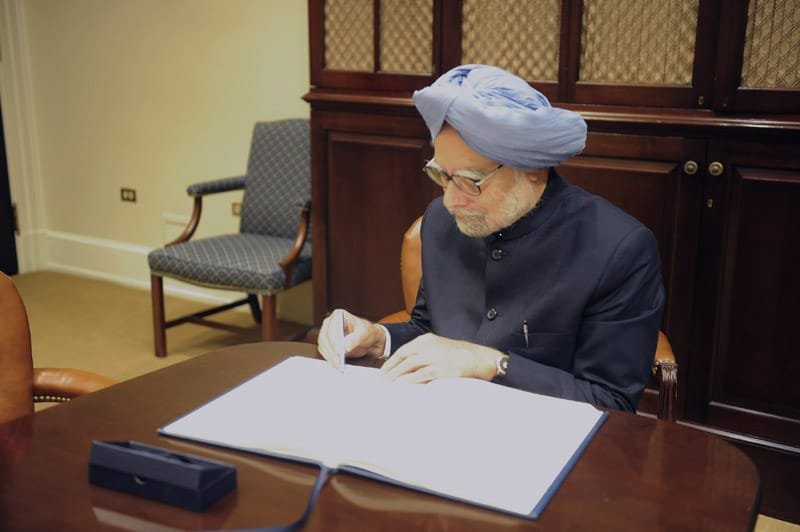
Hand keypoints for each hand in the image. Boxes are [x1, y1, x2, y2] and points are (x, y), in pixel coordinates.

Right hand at [317, 309, 385, 369]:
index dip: (333, 339)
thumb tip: (344, 347)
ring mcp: (327, 334)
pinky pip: (325, 353)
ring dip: (330, 357)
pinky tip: (337, 365)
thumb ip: (354, 339)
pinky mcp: (328, 345)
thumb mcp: (364, 333)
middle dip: (331, 351)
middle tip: (338, 361)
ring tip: (339, 366)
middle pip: (324, 338)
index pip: (331, 328)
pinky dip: (330, 359)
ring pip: (323, 346)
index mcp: (338, 315)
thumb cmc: (367, 332)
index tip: (338, 350)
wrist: (370, 340)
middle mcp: (330, 323)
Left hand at [380, 333, 500, 382]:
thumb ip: (425, 353)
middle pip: (403, 356)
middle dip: (390, 368)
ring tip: (388, 384)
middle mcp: (428, 346)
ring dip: (396, 374)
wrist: (479, 357)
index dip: (392, 360)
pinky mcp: (440, 369)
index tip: (384, 370)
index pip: (404, 350)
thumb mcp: (440, 348)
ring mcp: (434, 357)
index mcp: (427, 340)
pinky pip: (420, 374)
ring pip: (408, 365)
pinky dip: (409, 380)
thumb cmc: (460, 355)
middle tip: (382, 379)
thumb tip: (410, 366)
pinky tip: (402, 385)